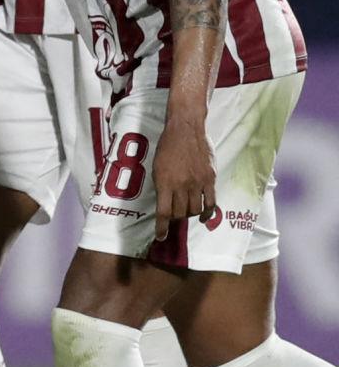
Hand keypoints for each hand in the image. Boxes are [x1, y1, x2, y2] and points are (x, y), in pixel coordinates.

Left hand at [152, 117, 215, 240]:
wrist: (185, 130)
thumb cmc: (167, 147)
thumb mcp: (156, 166)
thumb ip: (161, 185)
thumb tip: (164, 203)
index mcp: (164, 182)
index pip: (164, 212)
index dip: (162, 228)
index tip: (160, 237)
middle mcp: (181, 185)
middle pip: (180, 213)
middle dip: (175, 219)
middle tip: (173, 217)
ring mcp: (197, 183)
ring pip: (194, 210)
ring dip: (188, 215)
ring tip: (185, 212)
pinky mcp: (210, 180)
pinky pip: (211, 203)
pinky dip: (207, 213)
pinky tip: (203, 217)